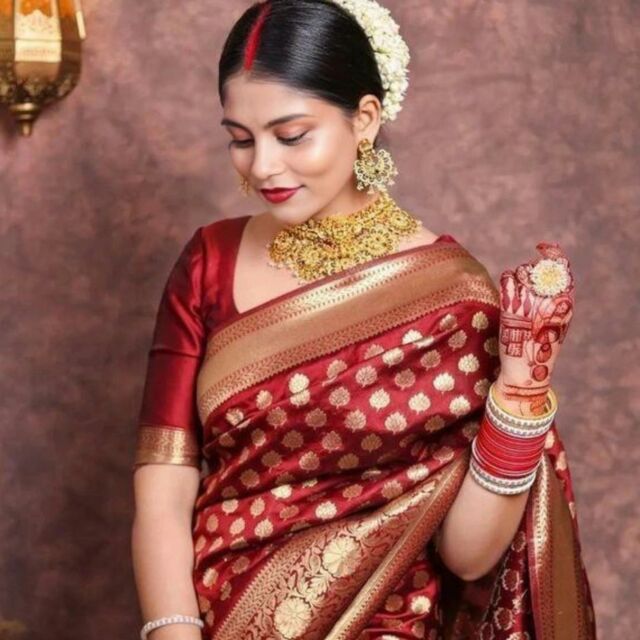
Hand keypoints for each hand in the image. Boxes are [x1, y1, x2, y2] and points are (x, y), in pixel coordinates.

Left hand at [495, 242, 574, 415]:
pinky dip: (506, 280)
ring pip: (521, 271)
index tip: (540, 247)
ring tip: (517, 294)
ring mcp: (529, 301)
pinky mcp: (511, 306)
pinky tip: (507, 290)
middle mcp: (549, 298)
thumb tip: (549, 268)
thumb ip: (557, 296)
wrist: (527, 368)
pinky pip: (507, 278)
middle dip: (529, 271)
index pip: (561, 266)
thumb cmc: (542, 343)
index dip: (550, 252)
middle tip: (524, 286)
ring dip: (516, 276)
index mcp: (565, 301)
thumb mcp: (558, 319)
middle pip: (537, 267)